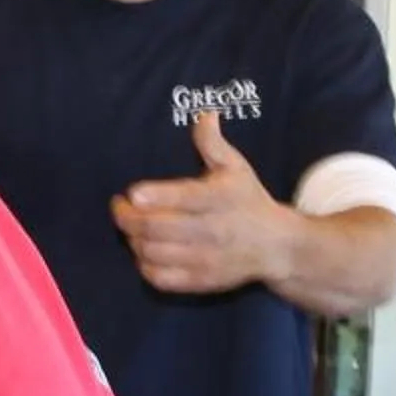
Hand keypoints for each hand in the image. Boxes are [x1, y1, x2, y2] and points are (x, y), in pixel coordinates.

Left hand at [112, 113, 289, 294]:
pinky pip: (161, 278)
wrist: (276, 246)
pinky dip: (144, 265)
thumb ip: (212, 143)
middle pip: (157, 228)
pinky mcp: (201, 281)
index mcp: (219, 199)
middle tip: (120, 206)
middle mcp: (212, 230)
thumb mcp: (236, 167)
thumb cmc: (248, 200)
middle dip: (128, 218)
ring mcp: (206, 259)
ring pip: (153, 253)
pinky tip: (144, 250)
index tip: (133, 192)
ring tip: (132, 226)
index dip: (154, 196)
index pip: (183, 198)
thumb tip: (204, 114)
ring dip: (133, 239)